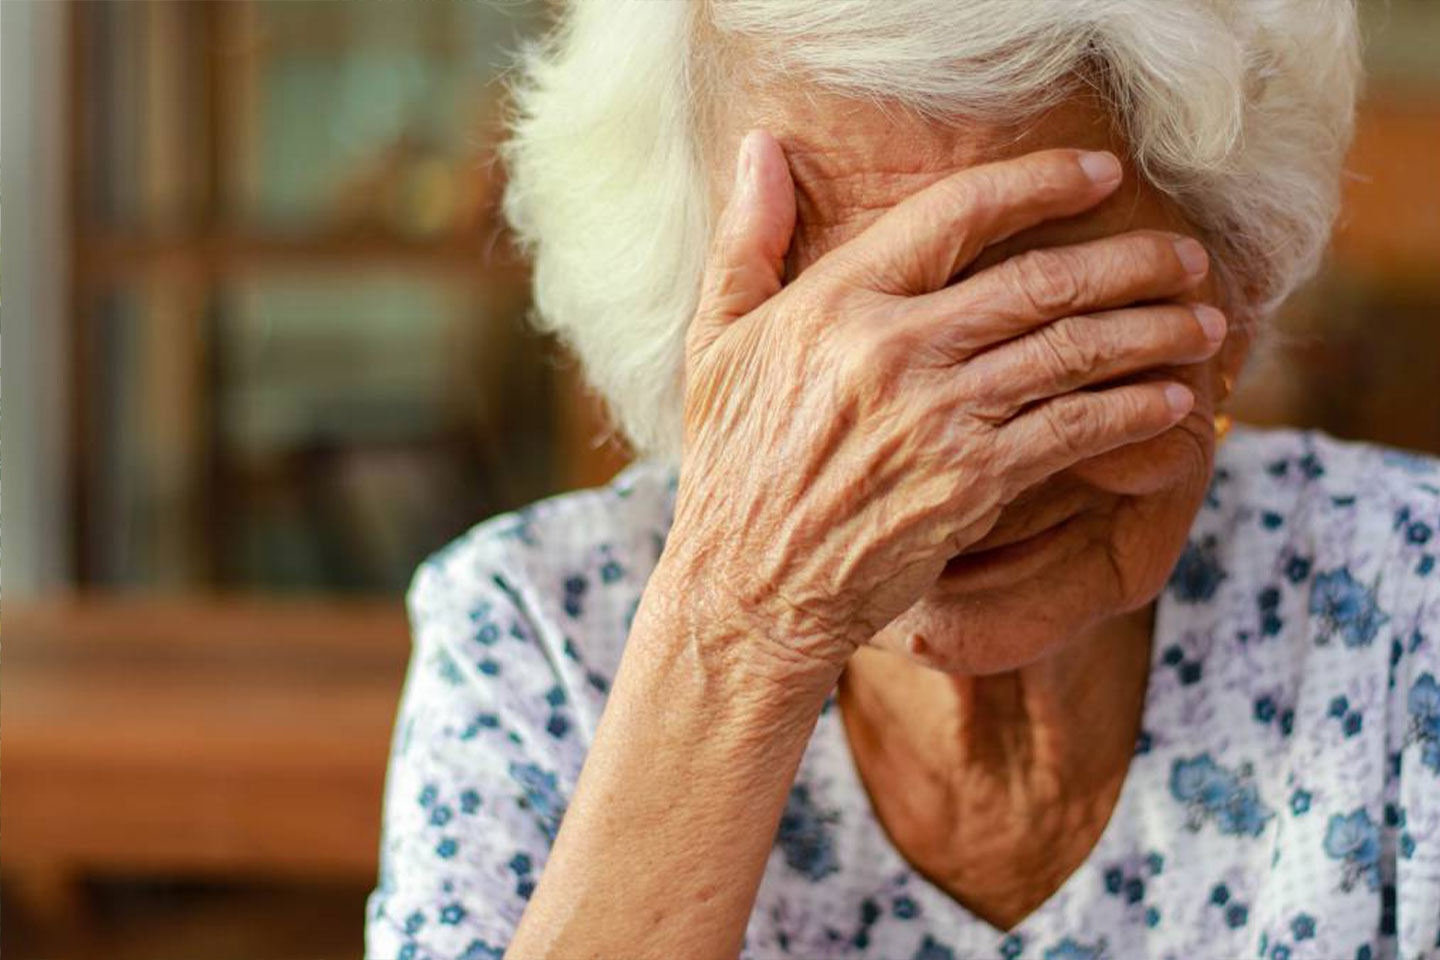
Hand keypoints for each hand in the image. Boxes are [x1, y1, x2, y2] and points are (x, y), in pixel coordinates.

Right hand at [656, 129, 1223, 674]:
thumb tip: (760, 150)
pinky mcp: (970, 484)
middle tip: (1185, 256)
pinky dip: (1131, 412)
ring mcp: (937, 419)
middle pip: (1040, 282)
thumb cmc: (732, 465)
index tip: (1100, 175)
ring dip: (1151, 331)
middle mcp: (892, 350)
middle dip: (1131, 261)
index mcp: (835, 304)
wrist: (749, 587)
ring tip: (1202, 320)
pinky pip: (1073, 432)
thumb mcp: (716, 345)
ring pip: (1072, 353)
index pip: (955, 215)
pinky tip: (1170, 401)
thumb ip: (747, 244)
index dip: (1040, 184)